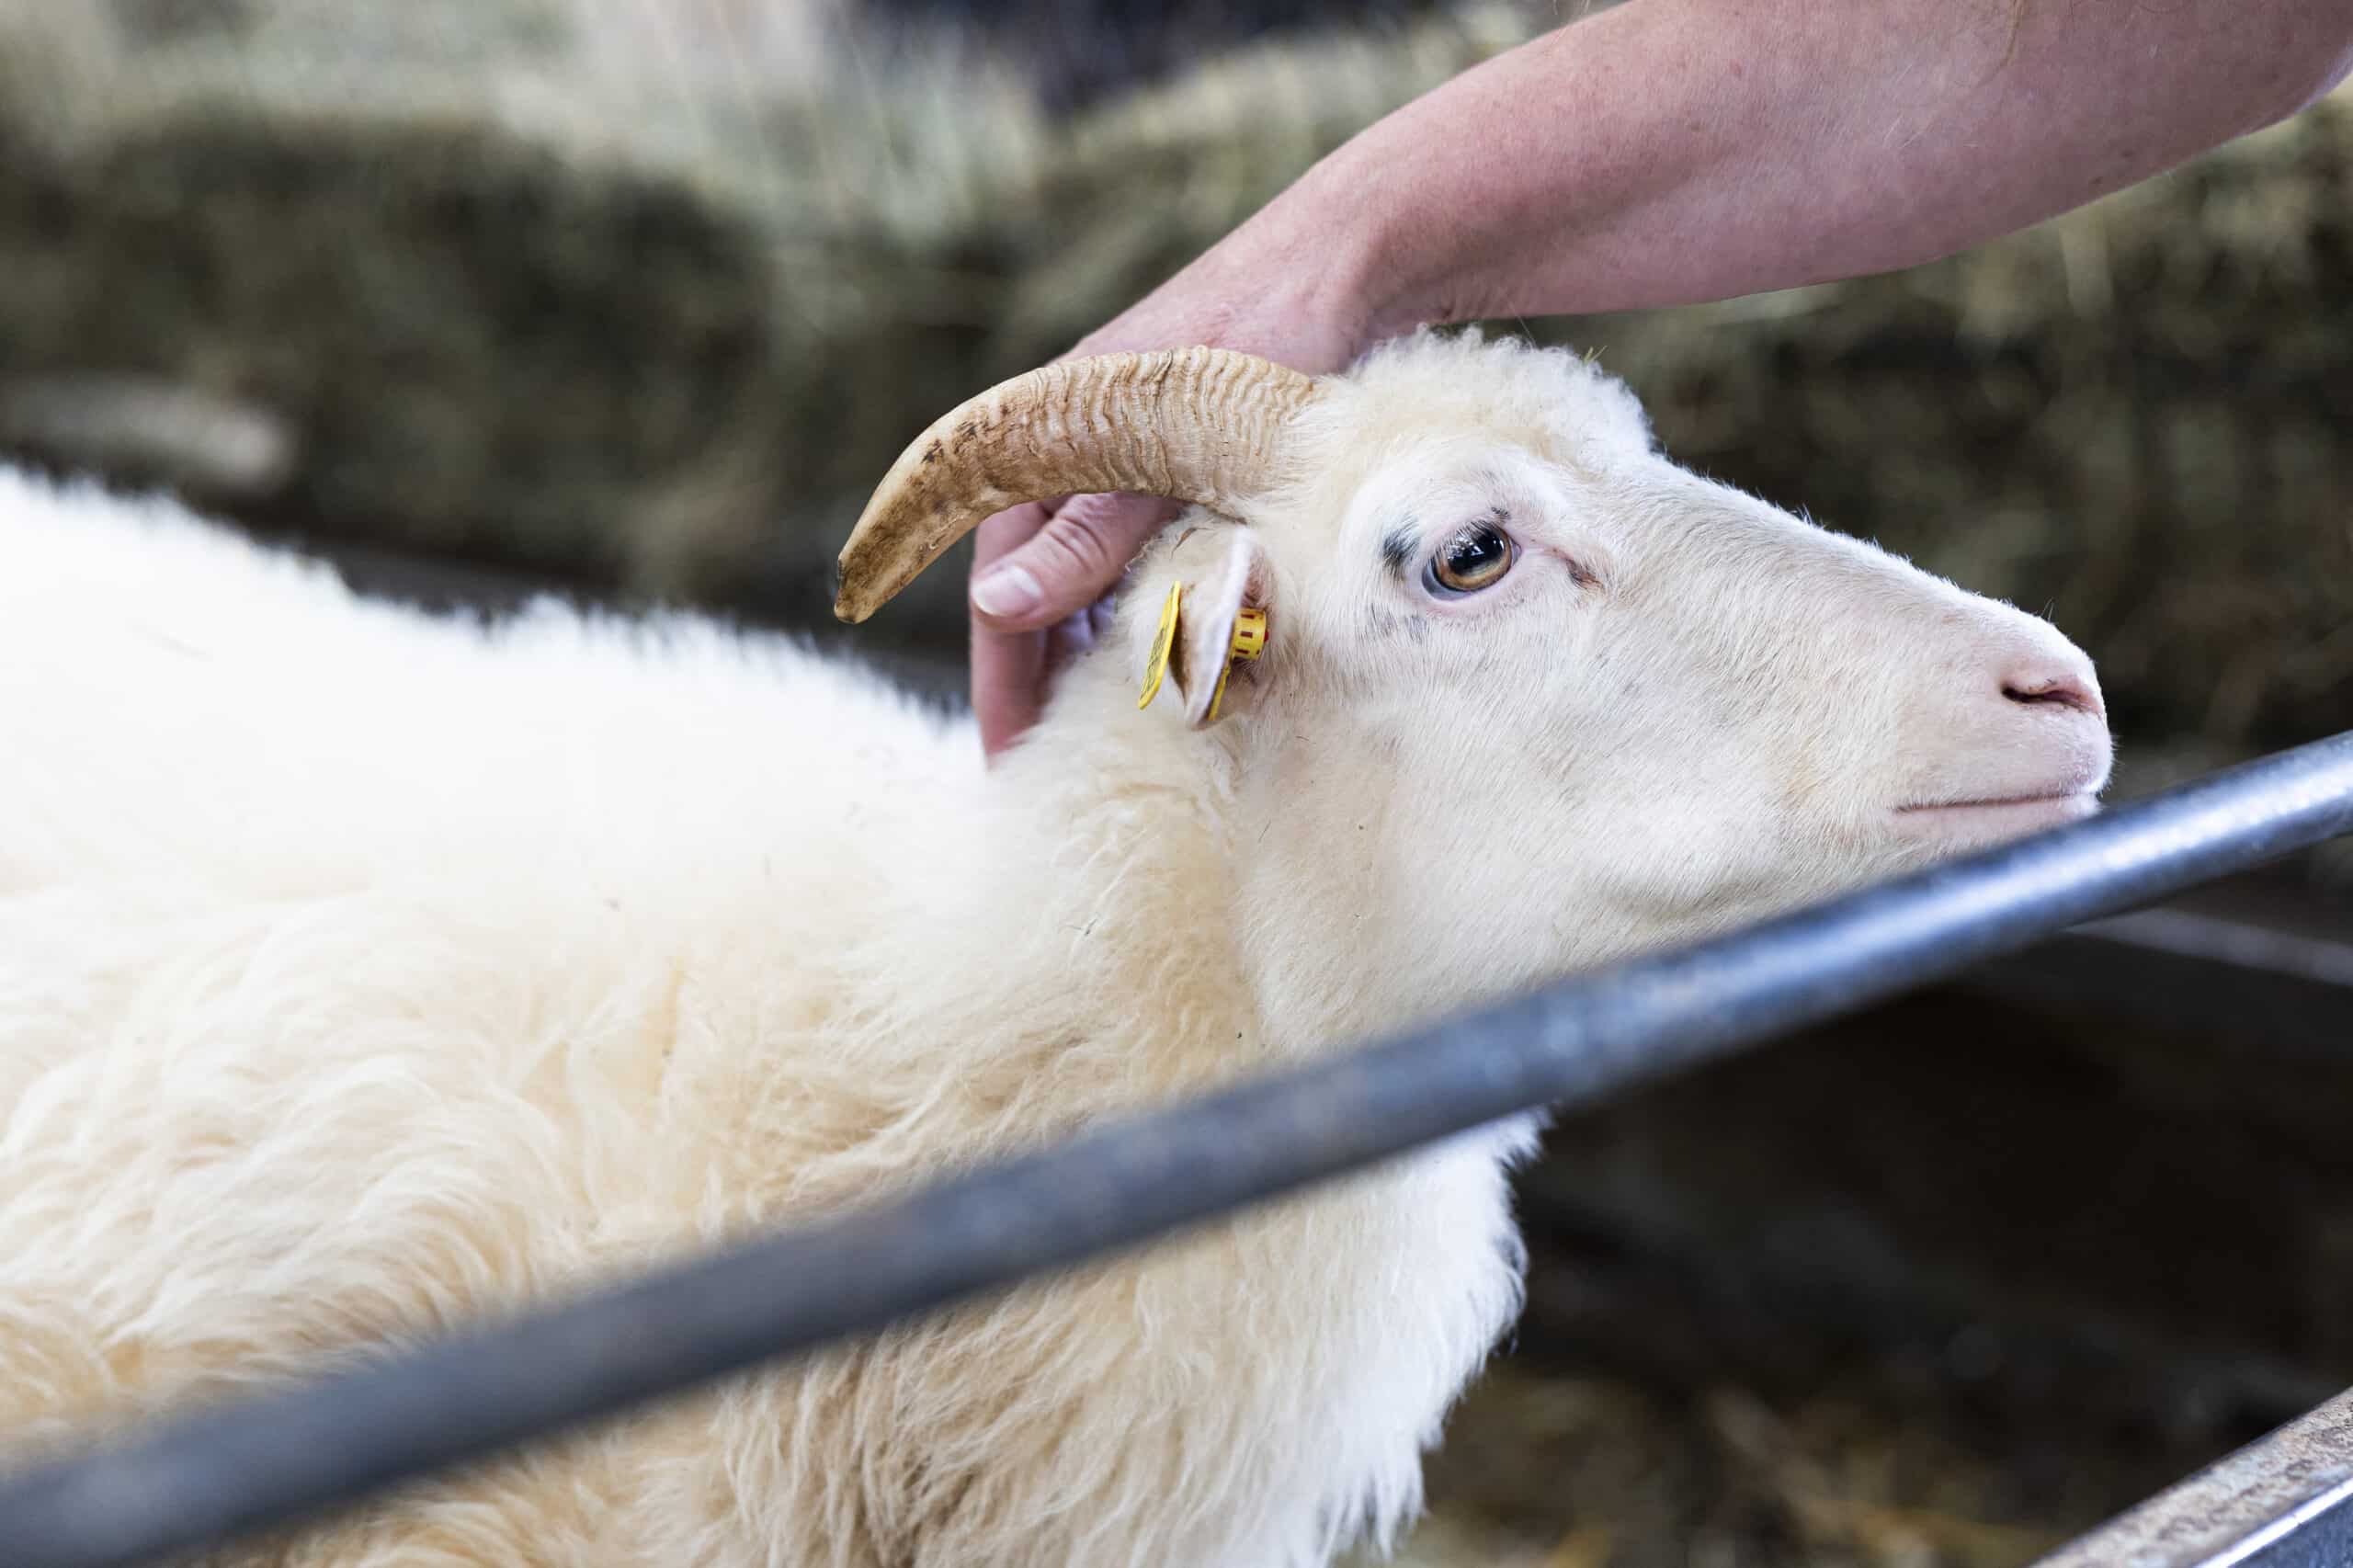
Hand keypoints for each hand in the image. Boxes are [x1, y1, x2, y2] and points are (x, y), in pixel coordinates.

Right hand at [966, 221, 1378, 758]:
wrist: (1351, 270)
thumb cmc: (1263, 344)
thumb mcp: (1172, 451)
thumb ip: (1092, 533)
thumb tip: (997, 608)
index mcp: (1041, 442)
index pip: (1000, 590)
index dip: (1004, 683)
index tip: (1013, 762)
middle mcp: (1069, 453)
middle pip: (1033, 592)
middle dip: (1039, 683)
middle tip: (1051, 769)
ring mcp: (1123, 461)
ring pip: (1087, 580)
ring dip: (1093, 652)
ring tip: (1106, 734)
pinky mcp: (1176, 468)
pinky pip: (1137, 558)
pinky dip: (1145, 614)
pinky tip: (1169, 664)